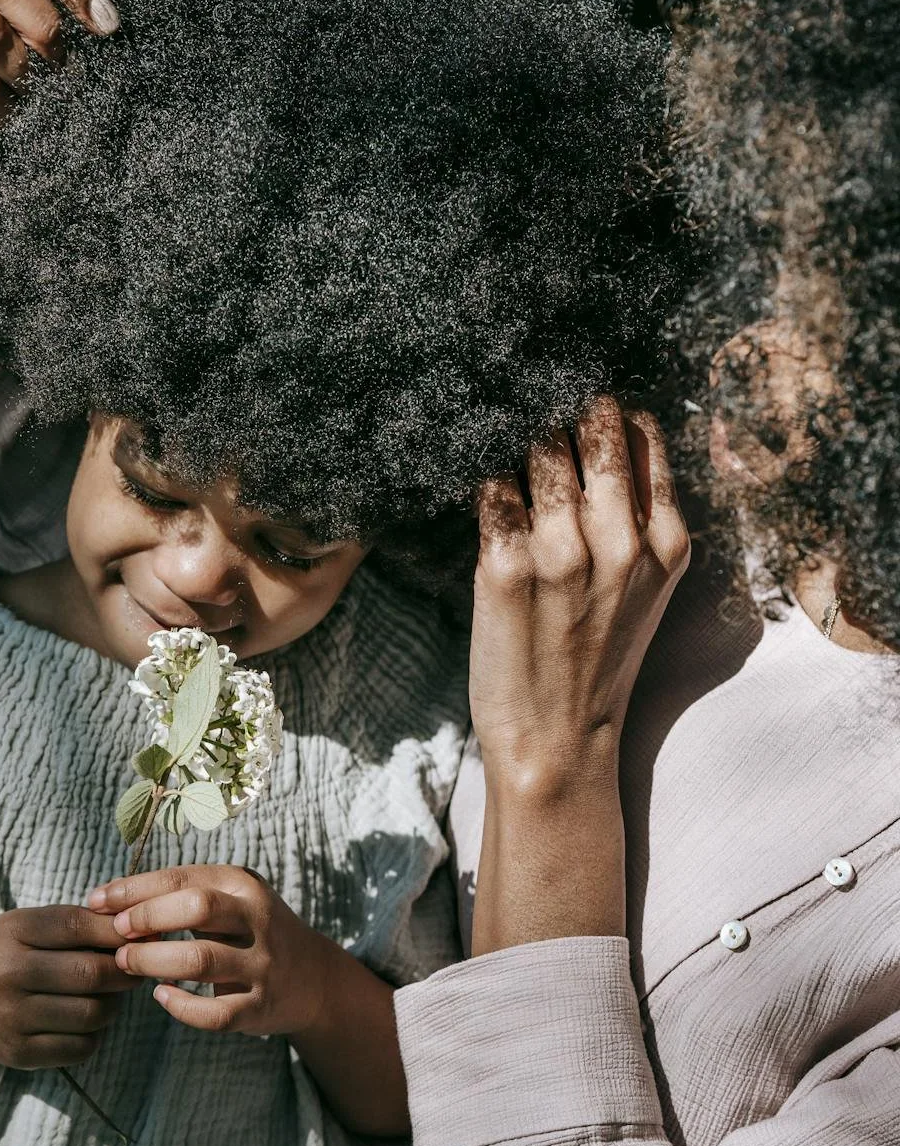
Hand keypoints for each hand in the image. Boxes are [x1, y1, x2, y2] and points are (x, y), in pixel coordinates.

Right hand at [0, 906, 137, 1070]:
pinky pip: (82, 1047)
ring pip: (93, 1013)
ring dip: (113, 1004)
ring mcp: (11, 1017)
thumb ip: (77, 922)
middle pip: (91, 973)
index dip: (117, 932)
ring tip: (108, 994)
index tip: (139, 936)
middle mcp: (6, 973)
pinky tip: (85, 1020)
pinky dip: (95, 1034)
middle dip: (124, 971)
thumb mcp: (28, 925)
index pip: (78, 926)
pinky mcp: (19, 1053)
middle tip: (134, 969)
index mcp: (11, 932)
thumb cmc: (7, 954)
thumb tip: (137, 925)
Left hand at [85, 865, 344, 1037]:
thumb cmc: (250, 931)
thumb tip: (108, 900)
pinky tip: (161, 997)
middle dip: (146, 918)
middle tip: (116, 933)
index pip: (180, 877)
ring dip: (153, 961)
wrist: (314, 978)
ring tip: (125, 963)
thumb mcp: (228, 900)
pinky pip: (214, 1013)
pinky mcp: (261, 1006)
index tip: (97, 901)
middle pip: (195, 907)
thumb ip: (177, 897)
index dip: (133, 890)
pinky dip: (181, 1007)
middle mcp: (258, 919)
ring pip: (200, 960)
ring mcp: (263, 965)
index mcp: (243, 885)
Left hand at [470, 398, 690, 795]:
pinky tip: (479, 486)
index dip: (606, 410)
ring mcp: (563, 552)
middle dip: (559, 406)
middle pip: (591, 424)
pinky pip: (490, 487)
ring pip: (538, 446)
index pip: (642, 433)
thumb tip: (607, 431)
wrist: (558, 741)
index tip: (577, 404)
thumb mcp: (646, 588)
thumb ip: (639, 516)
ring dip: (517, 439)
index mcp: (666, 542)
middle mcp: (621, 540)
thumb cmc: (595, 661)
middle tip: (530, 407)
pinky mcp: (506, 567)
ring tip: (498, 443)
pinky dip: (483, 478)